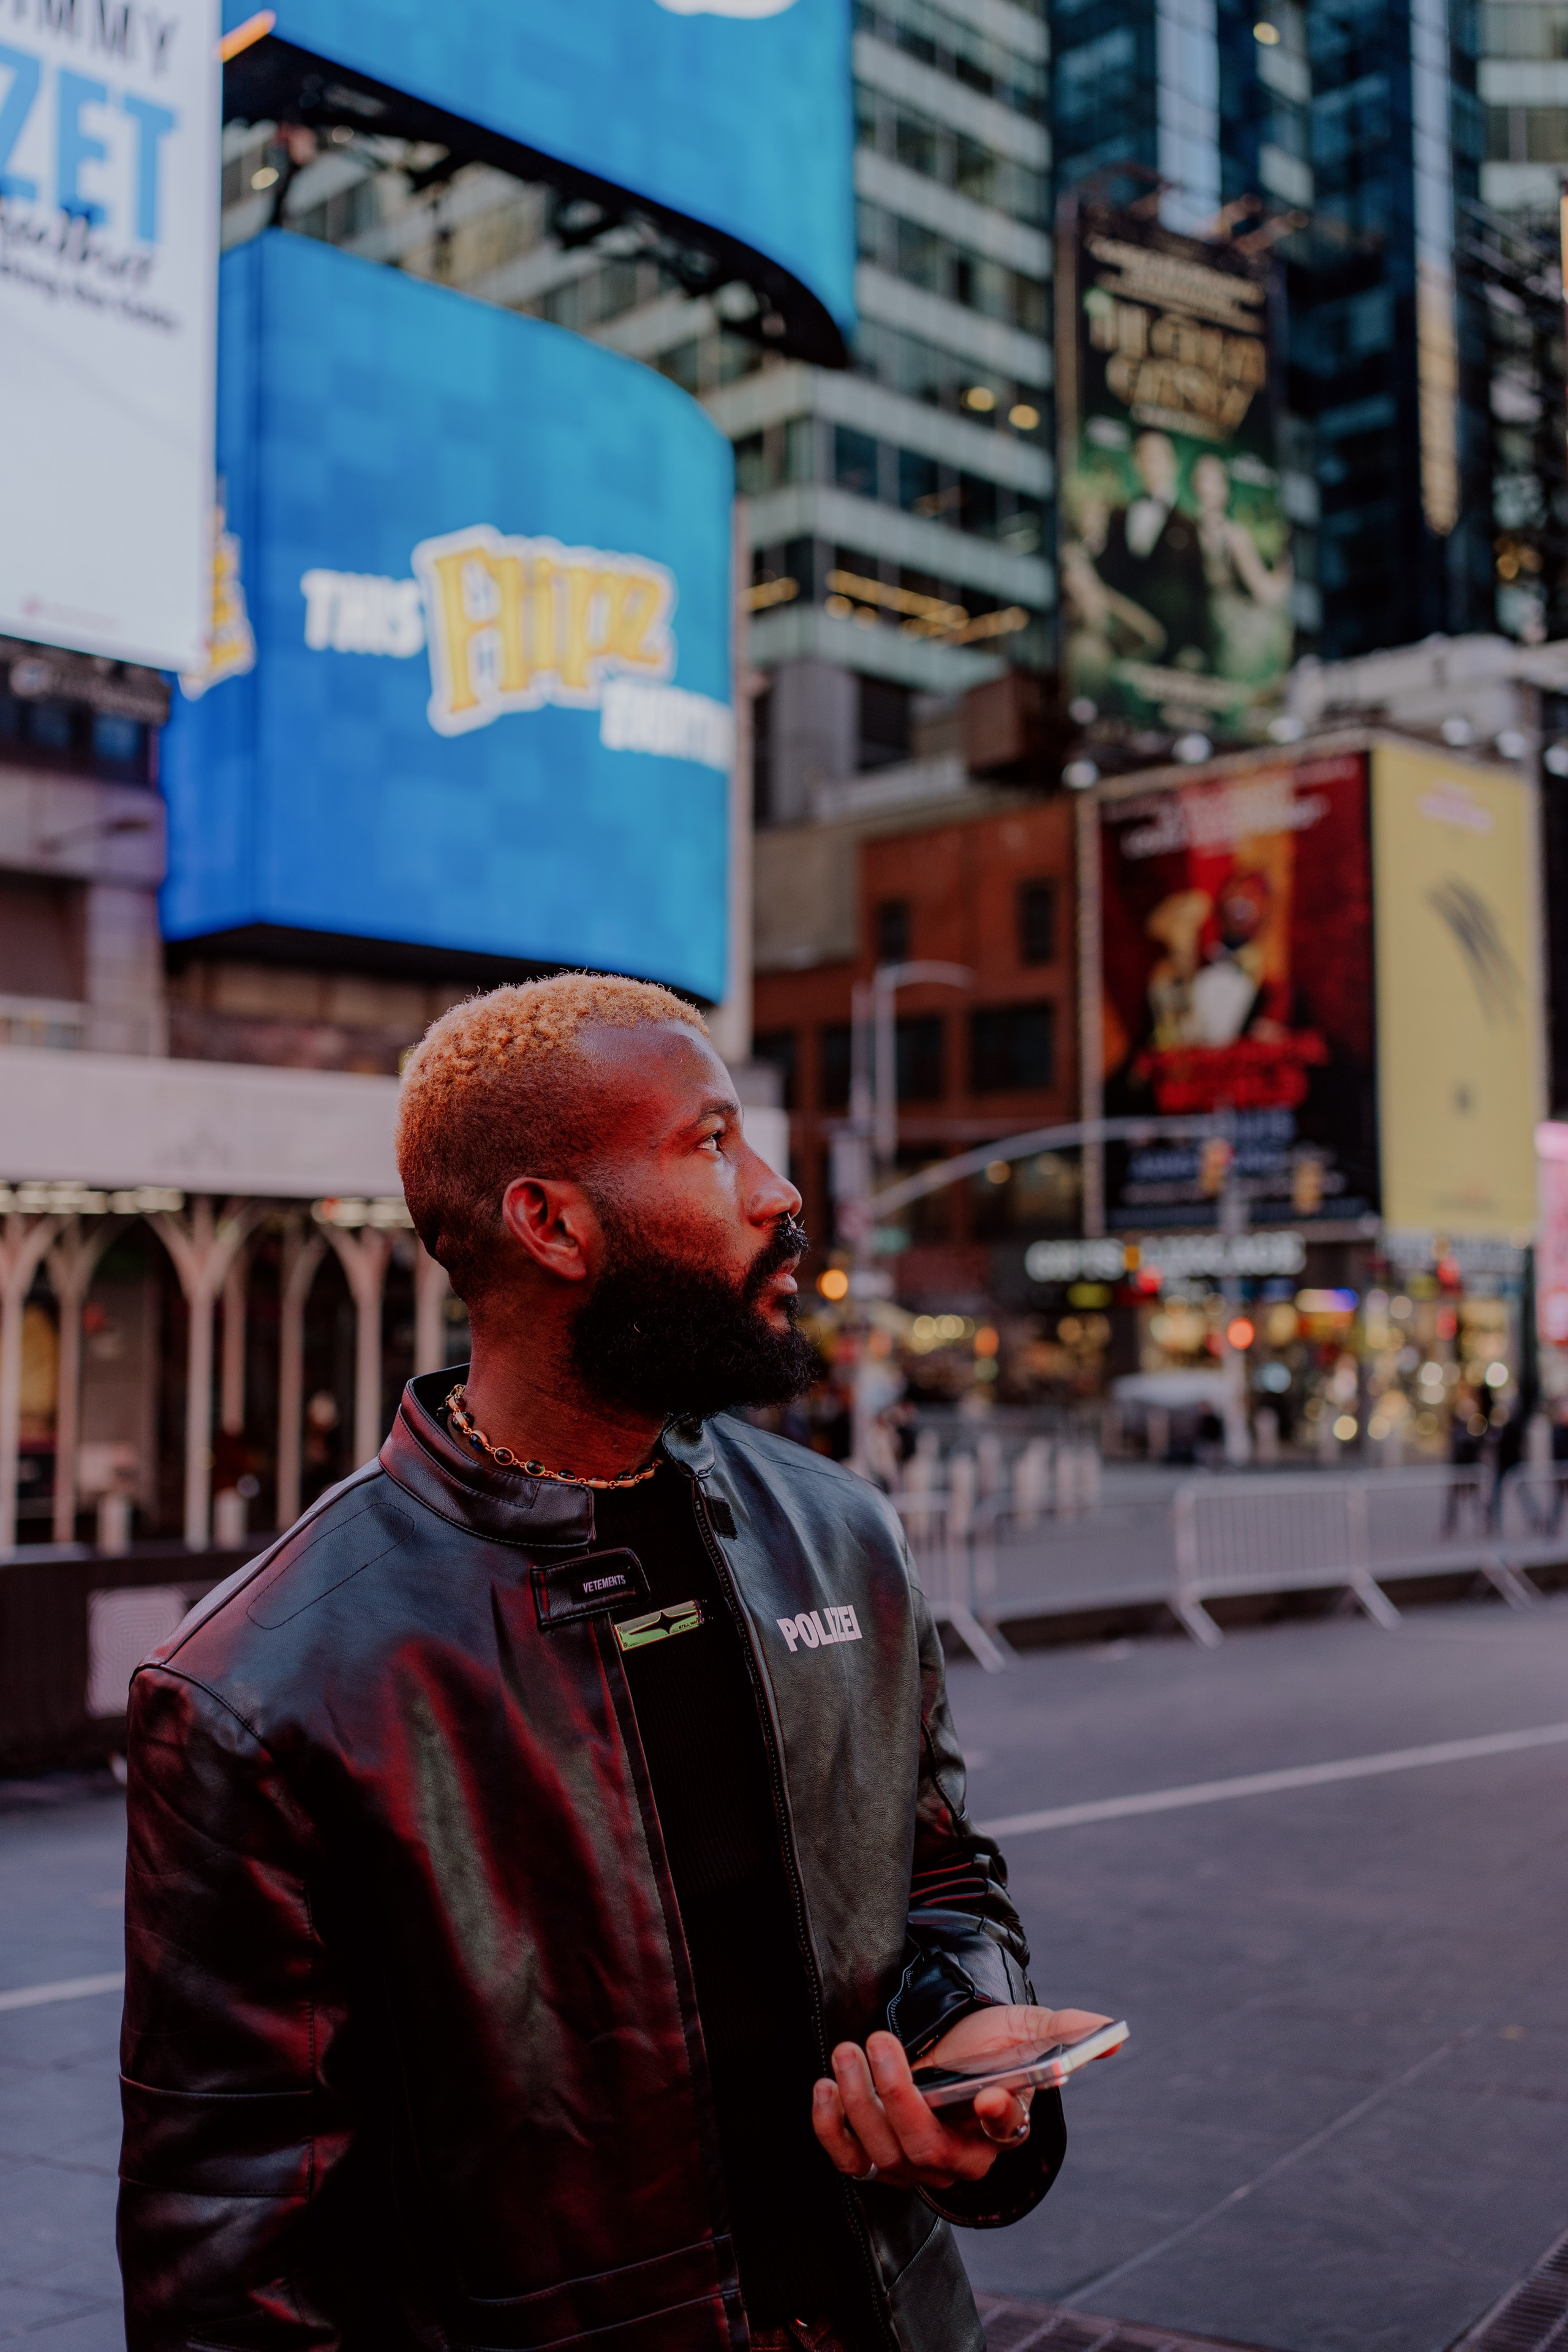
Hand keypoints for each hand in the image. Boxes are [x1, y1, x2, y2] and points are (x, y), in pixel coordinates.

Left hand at [811, 2003, 1110, 2191]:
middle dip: (896, 2098)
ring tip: (848, 2050)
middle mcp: (958, 2159)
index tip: (991, 2096)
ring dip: (856, 2099)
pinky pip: (846, 2159)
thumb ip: (1066, 2033)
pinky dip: (829, 2128)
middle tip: (878, 2043)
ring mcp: (912, 2164)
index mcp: (1003, 2129)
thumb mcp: (1027, 2030)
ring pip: (882, 2153)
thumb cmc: (989, 2044)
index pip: (1004, 2134)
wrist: (944, 2049)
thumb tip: (1113, 2032)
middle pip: (926, 2149)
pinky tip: (825, 2085)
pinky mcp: (872, 2157)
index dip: (998, 2119)